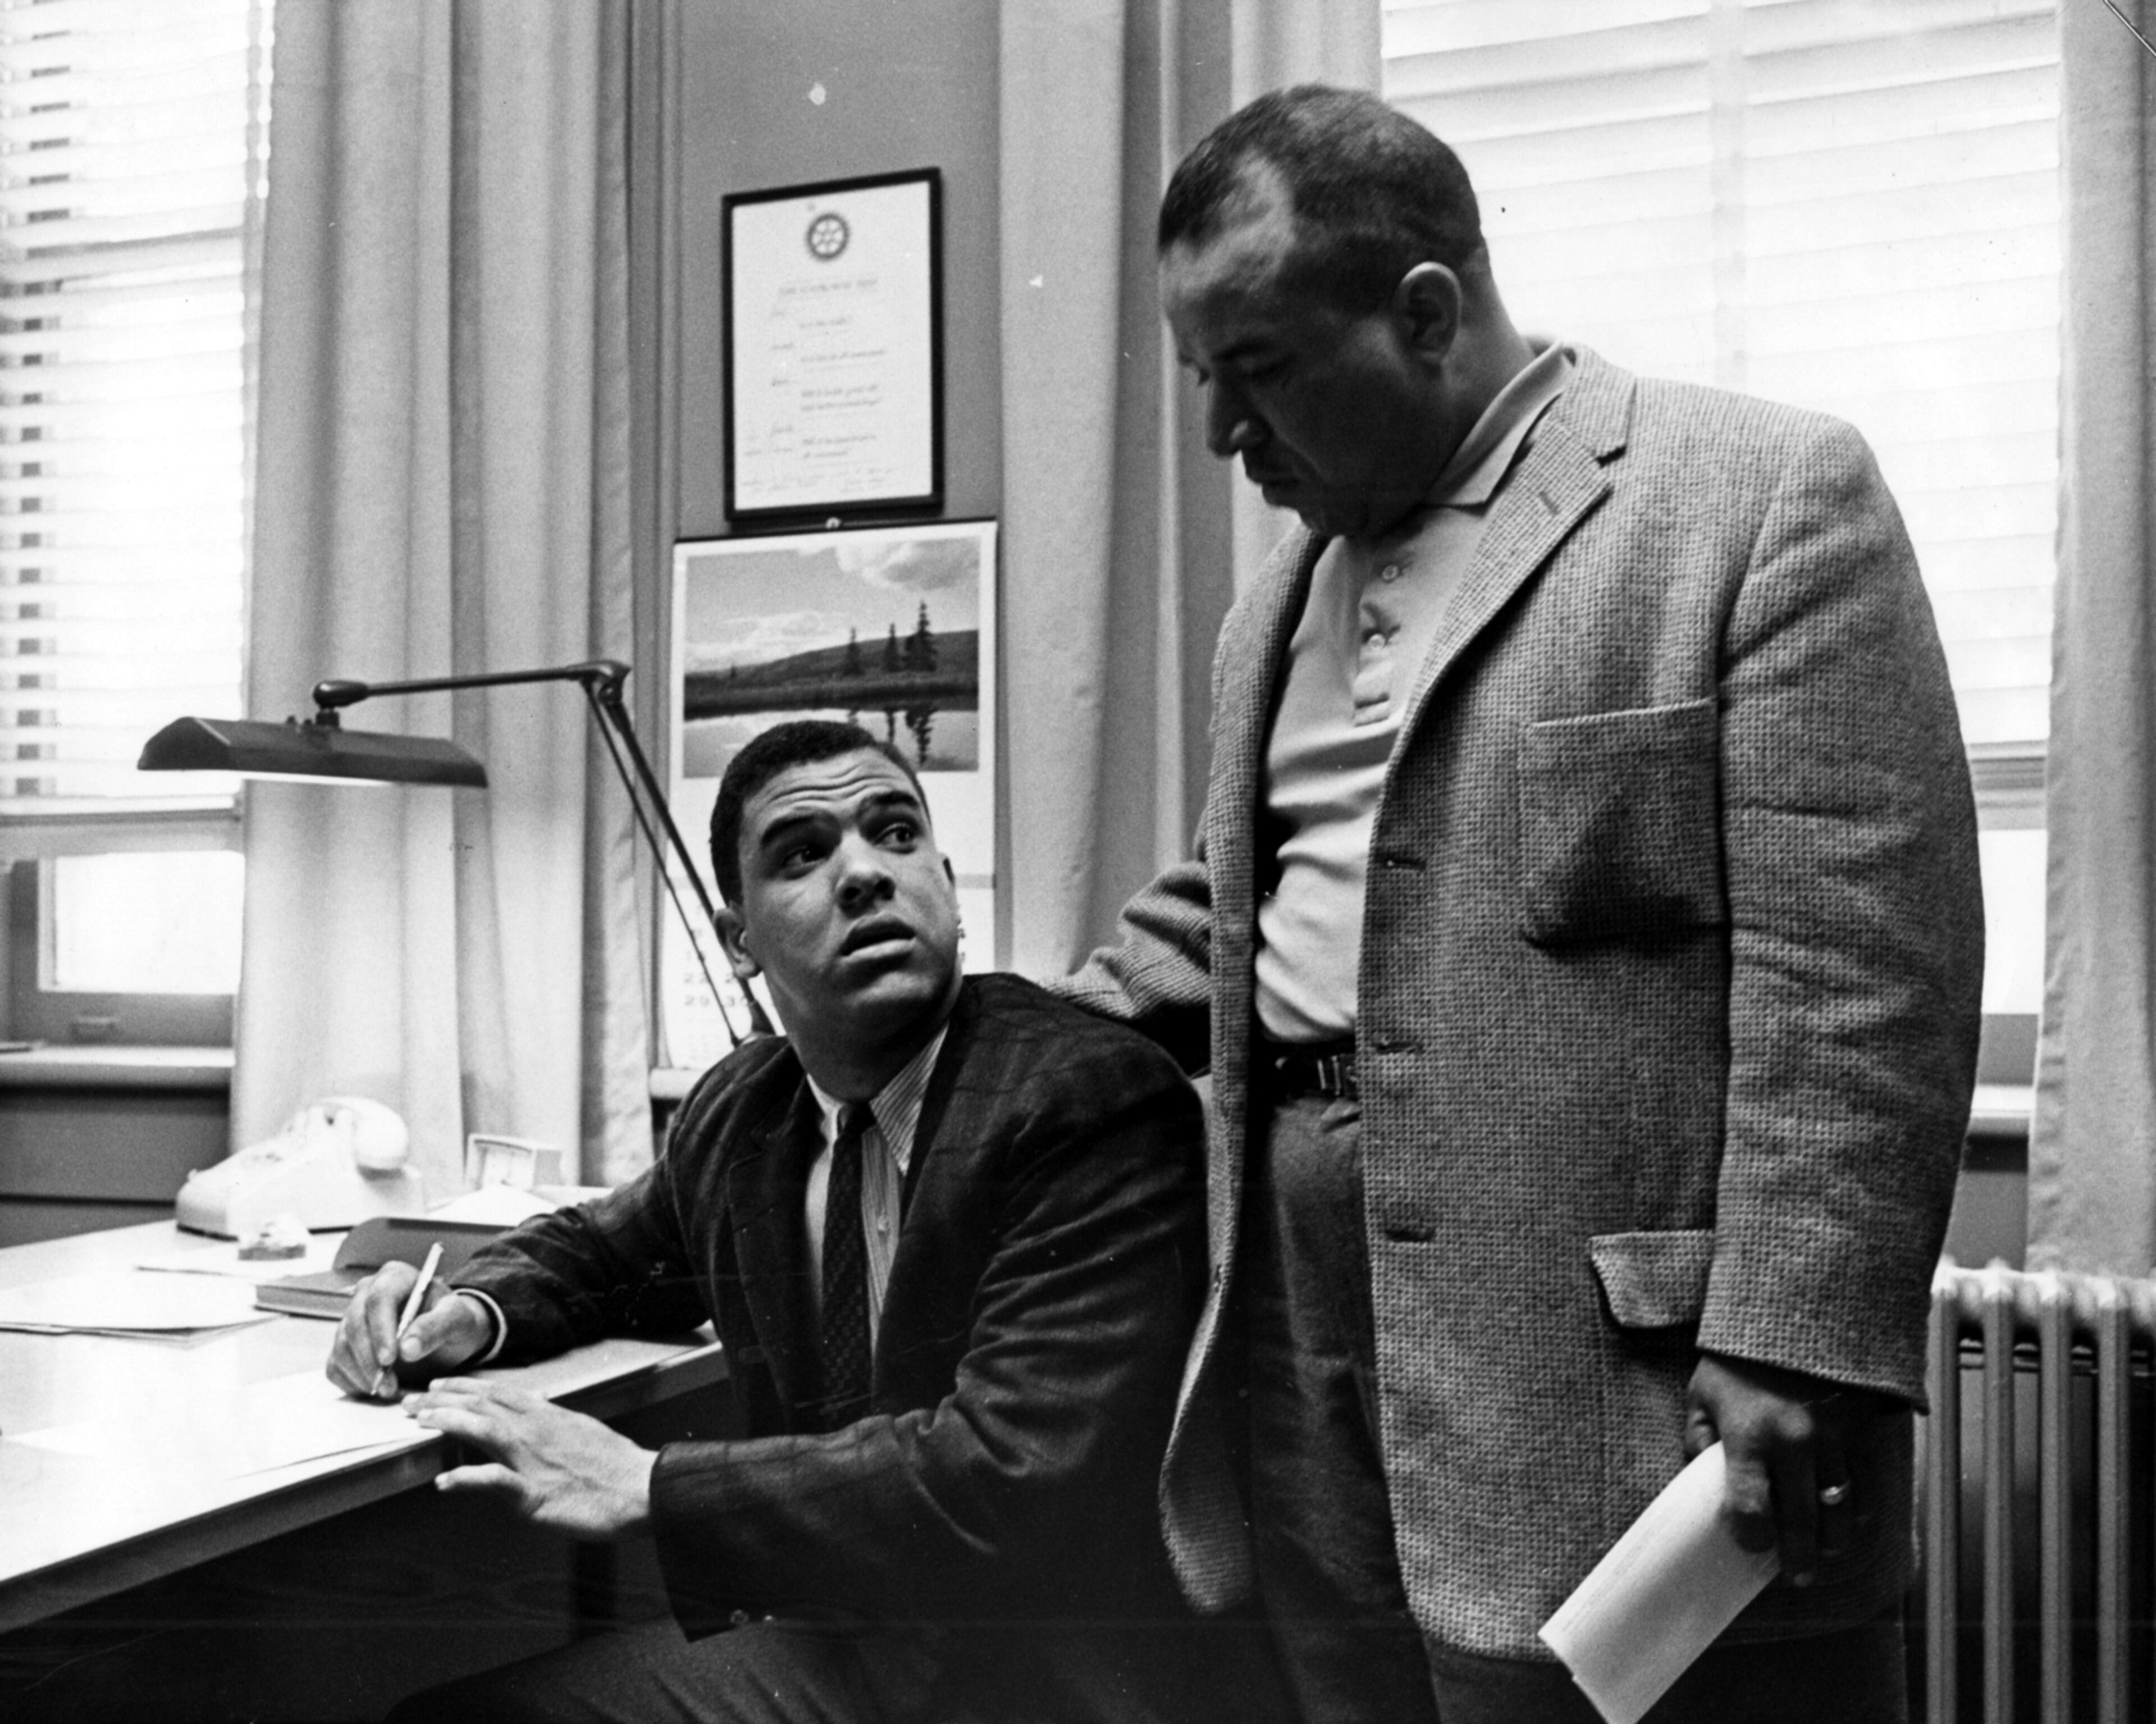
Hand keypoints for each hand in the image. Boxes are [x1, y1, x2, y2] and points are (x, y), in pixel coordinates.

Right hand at [325, 1262, 492, 1401]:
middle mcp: (367, 1294)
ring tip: (387, 1390)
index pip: (379, 1298)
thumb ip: (436, 1327)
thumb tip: (407, 1349)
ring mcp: (352, 1319)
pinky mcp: (345, 1345)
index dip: (380, 1329)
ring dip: (361, 1373)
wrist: (448, 1337)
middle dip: (369, 1358)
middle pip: (354, 1322)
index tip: (389, 1359)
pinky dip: (351, 1381)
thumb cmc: (452, 1321)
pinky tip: (372, 1389)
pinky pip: (335, 1364)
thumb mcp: (457, 1319)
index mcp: (396, 1277)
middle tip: (388, 1385)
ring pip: (341, 1345)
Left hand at [404, 1378, 655, 1540]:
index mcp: (549, 1416)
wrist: (641, 1488)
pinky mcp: (535, 1493)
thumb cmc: (616, 1466)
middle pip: (484, 1406)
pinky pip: (496, 1482)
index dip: (465, 1387)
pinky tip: (444, 1482)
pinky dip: (467, 1479)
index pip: (499, 1393)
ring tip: (420, 1422)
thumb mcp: (582, 1432)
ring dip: (449, 1423)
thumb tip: (536, 1417)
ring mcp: (534, 1461)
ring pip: (484, 1431)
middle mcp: (538, 1431)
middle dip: (444, 1401)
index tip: (440, 1385)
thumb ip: (554, 1425)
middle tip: (411, 1401)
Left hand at [1685, 1351, 1889, 1585]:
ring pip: (1839, 1512)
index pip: (1750, 1509)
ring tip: (1822, 1555)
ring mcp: (1833, 1439)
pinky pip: (1866, 1486)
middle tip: (1795, 1576)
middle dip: (1798, 1560)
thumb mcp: (1703, 1392)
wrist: (1795, 1310)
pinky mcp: (1861, 1431)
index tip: (1749, 1546)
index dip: (1750, 1539)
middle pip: (1801, 1524)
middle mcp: (1794, 1443)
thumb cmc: (1739, 1356)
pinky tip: (1848, 1522)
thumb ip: (1698, 1439)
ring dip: (1832, 1542)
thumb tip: (1700, 1484)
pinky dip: (1859, 1511)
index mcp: (1748, 1435)